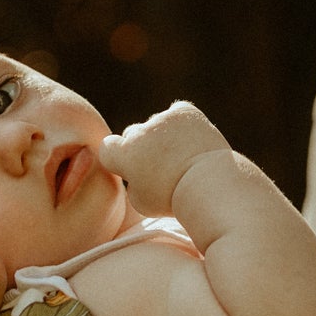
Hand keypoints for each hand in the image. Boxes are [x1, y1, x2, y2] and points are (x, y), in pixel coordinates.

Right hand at [100, 101, 230, 217]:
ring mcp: (162, 119)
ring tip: (183, 156)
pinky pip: (178, 112)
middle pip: (134, 134)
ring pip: (157, 123)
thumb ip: (133, 183)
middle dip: (142, 146)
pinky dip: (182, 122)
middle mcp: (139, 132)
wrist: (207, 184)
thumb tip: (136, 174)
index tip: (131, 167)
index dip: (118, 157)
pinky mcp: (185, 112)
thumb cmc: (173, 200)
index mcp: (123, 154)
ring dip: (164, 135)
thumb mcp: (142, 203)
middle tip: (161, 165)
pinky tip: (191, 137)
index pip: (108, 147)